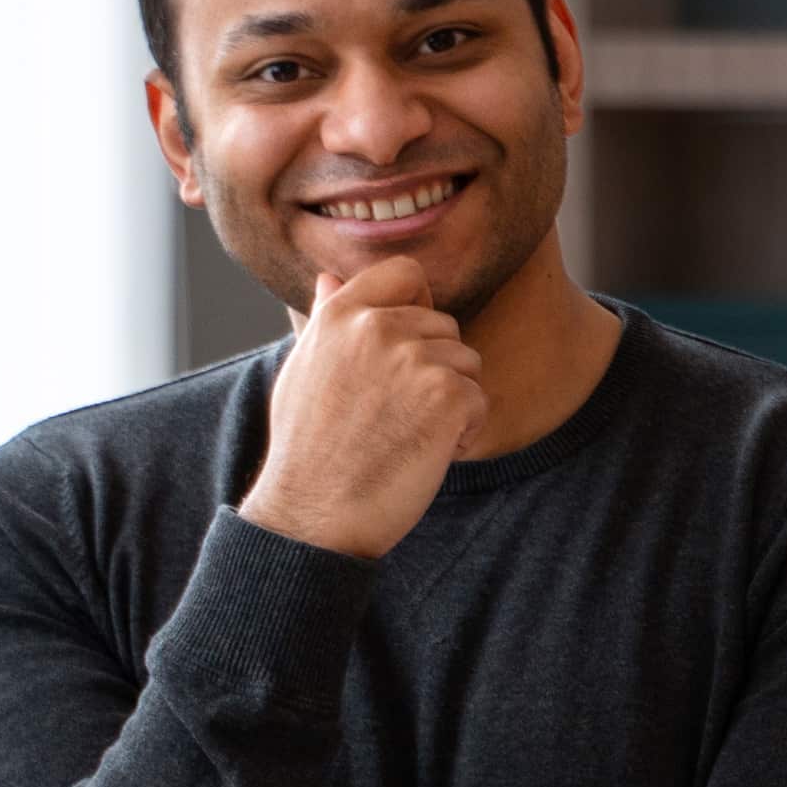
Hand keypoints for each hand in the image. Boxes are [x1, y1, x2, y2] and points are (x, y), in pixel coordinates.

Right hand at [240, 260, 485, 557]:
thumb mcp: (305, 369)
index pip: (405, 274)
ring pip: (468, 364)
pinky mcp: (448, 396)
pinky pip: (481, 402)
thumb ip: (327, 318)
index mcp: (339, 315)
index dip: (419, 304)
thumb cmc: (309, 447)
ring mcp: (415, 359)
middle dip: (436, 368)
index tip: (409, 345)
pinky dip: (464, 434)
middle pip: (445, 326)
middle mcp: (377, 327)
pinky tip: (425, 454)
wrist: (314, 513)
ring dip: (451, 402)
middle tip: (396, 415)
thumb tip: (332, 277)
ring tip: (407, 435)